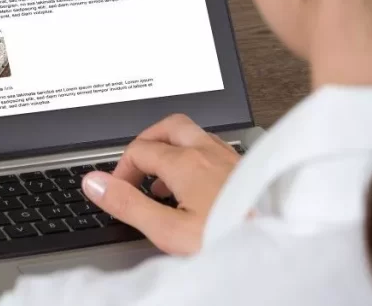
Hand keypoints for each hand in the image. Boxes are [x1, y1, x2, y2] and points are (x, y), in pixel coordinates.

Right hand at [81, 114, 239, 254]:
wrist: (276, 245)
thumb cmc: (230, 238)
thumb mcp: (167, 230)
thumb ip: (128, 204)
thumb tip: (95, 183)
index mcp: (186, 162)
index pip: (140, 149)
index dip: (120, 169)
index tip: (115, 190)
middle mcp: (209, 151)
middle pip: (168, 126)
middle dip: (146, 142)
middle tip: (133, 166)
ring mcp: (230, 157)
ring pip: (193, 135)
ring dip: (170, 148)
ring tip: (160, 177)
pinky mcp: (244, 168)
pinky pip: (212, 149)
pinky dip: (193, 158)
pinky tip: (194, 185)